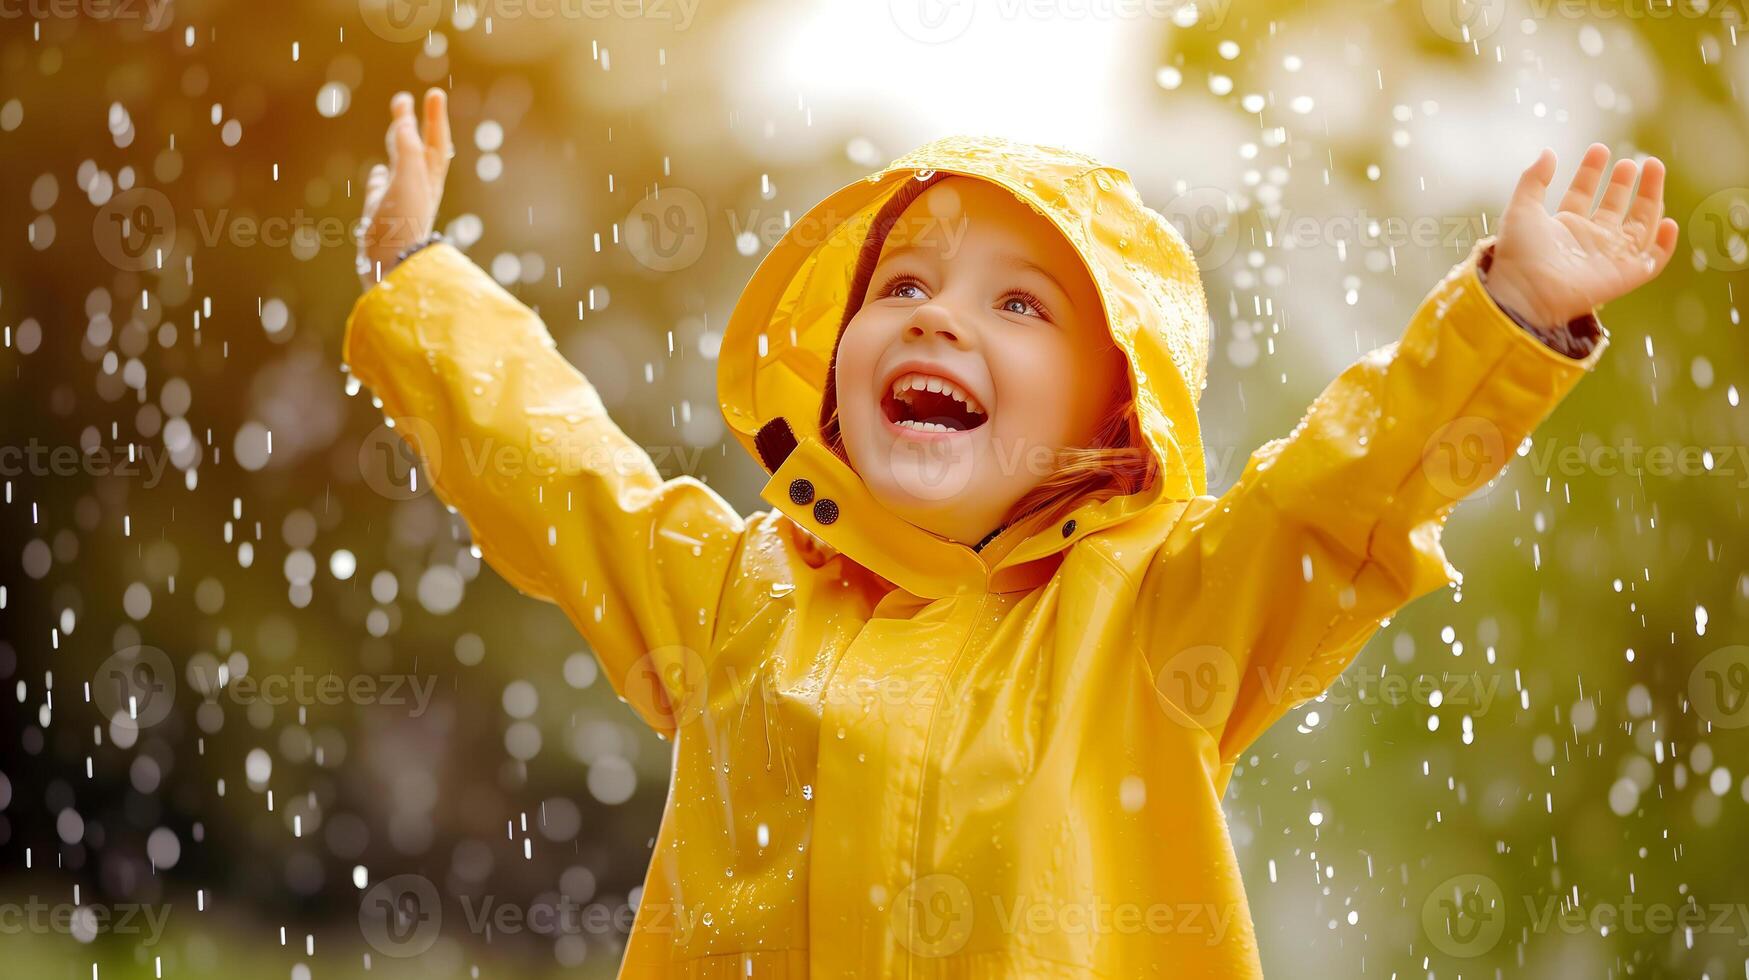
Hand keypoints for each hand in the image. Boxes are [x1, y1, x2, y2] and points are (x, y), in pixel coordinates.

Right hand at [358, 88, 452, 291]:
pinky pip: (379, 192)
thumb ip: (407, 147)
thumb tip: (404, 117)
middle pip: (418, 149)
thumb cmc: (404, 223)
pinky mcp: (379, 218)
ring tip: (394, 132)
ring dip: (396, 149)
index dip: (434, 117)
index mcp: (429, 178)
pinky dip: (378, 179)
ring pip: (399, 169)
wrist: (391, 267)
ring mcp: (398, 203)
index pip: (435, 140)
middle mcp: (417, 189)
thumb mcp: (409, 178)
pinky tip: (376, 174)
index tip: (433, 93)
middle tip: (404, 100)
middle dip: (413, 124)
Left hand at [1485, 144, 1678, 329]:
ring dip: (1650, 198)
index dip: (1590, 172)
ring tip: (1654, 168)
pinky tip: (1668, 221)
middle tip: (1632, 161)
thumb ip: (1533, 180)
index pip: (1582, 194)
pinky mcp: (1625, 276)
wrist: (1527, 292)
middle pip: (1614, 207)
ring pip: (1639, 225)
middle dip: (1623, 183)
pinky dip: (1664, 244)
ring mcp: (1609, 257)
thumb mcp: (1521, 208)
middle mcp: (1589, 240)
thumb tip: (1548, 152)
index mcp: (1563, 226)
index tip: (1599, 149)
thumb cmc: (1519, 254)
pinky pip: (1652, 261)